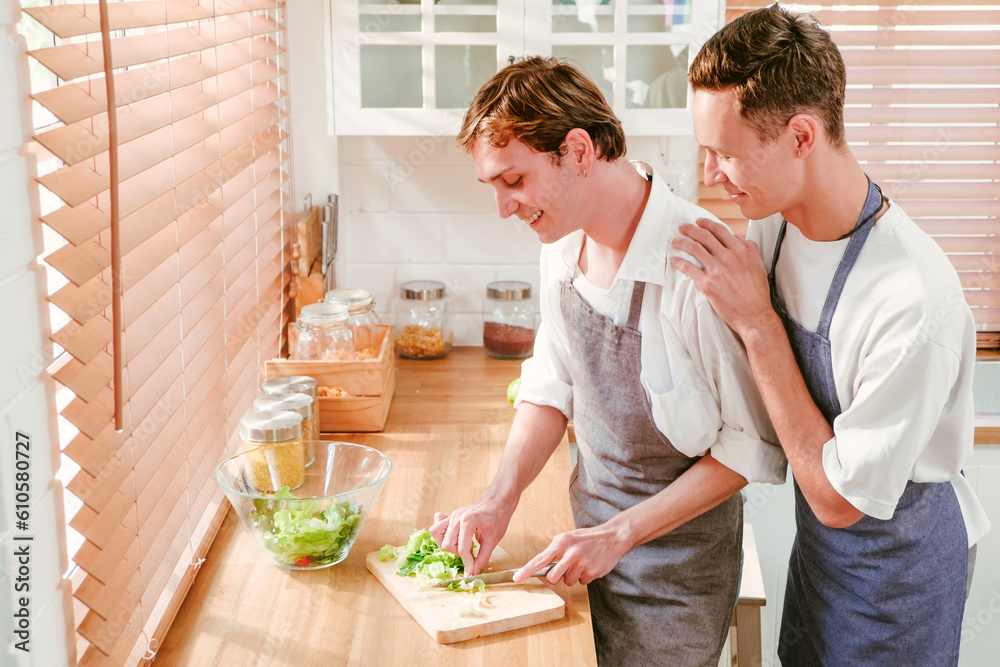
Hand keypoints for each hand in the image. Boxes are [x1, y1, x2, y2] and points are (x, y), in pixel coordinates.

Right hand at [430, 498, 515, 575]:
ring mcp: (452, 515)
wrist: (497, 503)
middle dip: (458, 553)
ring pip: (436, 533)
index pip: (462, 549)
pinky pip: (437, 524)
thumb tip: (473, 572)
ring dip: (447, 544)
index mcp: (468, 522)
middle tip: (470, 551)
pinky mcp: (450, 516)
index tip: (471, 571)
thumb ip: (482, 558)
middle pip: (447, 544)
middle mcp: (456, 517)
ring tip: (460, 544)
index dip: (467, 563)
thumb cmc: (497, 518)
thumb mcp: (492, 540)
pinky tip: (451, 536)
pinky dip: (441, 533)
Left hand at [513, 523, 629, 586]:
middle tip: (565, 567)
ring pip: (568, 581)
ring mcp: (582, 563)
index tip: (516, 579)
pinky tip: (590, 565)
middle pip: (552, 577)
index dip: (526, 571)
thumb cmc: (586, 539)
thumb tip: (542, 568)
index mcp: (561, 542)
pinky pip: (581, 581)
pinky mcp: (592, 572)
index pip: (540, 559)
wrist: (612, 537)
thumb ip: (555, 552)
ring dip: (573, 575)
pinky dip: (584, 576)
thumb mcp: (568, 538)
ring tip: (581, 563)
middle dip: (556, 577)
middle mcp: (570, 553)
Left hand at [670, 218, 774, 337]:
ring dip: (682, 243)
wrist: (754, 314)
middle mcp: (728, 257)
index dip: (706, 223)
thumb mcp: (759, 264)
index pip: (720, 230)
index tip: (699, 222)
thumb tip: (737, 237)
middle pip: (704, 236)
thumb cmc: (757, 293)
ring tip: (675, 241)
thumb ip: (749, 248)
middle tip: (682, 228)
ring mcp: (717, 270)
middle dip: (690, 229)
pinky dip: (679, 262)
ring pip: (694, 249)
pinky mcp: (707, 284)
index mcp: (741, 251)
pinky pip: (689, 268)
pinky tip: (675, 260)